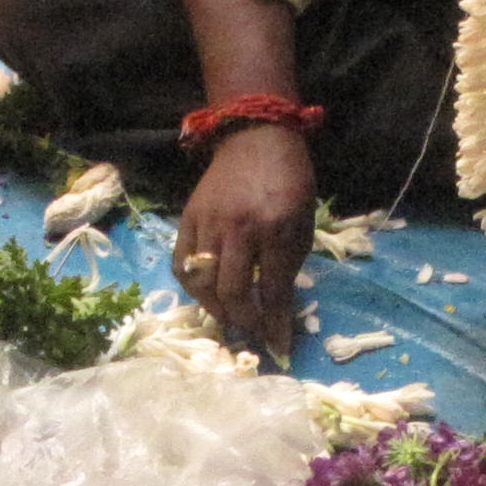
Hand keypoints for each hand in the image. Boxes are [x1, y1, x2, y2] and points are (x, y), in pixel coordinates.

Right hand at [172, 123, 312, 355]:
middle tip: (251, 333)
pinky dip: (193, 288)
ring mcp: (209, 223)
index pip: (273, 290)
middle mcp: (240, 228)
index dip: (275, 325)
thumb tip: (278, 310)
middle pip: (233, 292)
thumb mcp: (303, 223)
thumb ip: (290, 265)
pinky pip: (182, 264)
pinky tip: (206, 295)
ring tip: (229, 319)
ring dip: (217, 310)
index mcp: (277, 229)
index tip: (277, 348)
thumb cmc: (289, 181)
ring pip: (203, 283)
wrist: (256, 137)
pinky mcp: (188, 218)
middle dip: (244, 322)